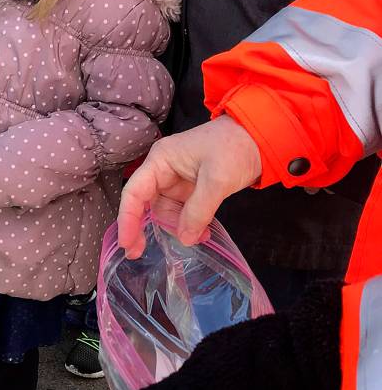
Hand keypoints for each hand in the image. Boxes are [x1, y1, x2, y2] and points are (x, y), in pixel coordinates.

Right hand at [117, 115, 261, 257]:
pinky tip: (203, 233)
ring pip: (166, 211)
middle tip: (140, 253)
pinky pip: (182, 211)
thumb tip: (185, 239)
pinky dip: (190, 224)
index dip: (127, 219)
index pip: (135, 192)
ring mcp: (177, 179)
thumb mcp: (217, 179)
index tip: (127, 243)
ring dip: (178, 228)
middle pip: (148, 205)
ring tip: (200, 237)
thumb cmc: (235, 147)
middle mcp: (163, 170)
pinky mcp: (191, 188)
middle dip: (146, 228)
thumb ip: (198, 211)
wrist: (261, 136)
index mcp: (161, 160)